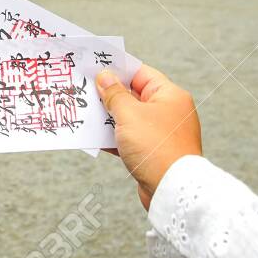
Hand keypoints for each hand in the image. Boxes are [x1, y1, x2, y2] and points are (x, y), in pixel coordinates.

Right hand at [96, 65, 201, 210]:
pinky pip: (129, 139)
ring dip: (109, 117)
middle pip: (133, 95)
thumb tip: (105, 77)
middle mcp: (168, 111)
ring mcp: (161, 133)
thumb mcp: (129, 114)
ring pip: (129, 118)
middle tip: (85, 89)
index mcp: (169, 95)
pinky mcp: (153, 152)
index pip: (140, 73)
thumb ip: (114, 94)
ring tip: (86, 112)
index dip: (117, 69)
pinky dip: (113, 137)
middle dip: (109, 94)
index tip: (96, 66)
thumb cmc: (156, 147)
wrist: (173, 190)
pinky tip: (94, 137)